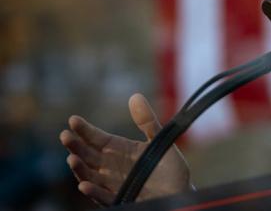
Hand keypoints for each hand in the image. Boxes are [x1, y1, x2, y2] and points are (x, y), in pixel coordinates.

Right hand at [59, 93, 191, 205]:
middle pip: (89, 156)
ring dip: (80, 169)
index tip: (73, 119)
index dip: (85, 130)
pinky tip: (84, 185)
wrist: (181, 193)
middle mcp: (112, 167)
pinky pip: (103, 197)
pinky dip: (94, 192)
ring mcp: (114, 185)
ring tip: (71, 158)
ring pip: (91, 176)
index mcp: (120, 150)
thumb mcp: (159, 141)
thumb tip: (135, 96)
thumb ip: (147, 121)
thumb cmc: (169, 168)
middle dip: (76, 146)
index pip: (98, 138)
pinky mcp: (121, 200)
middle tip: (65, 135)